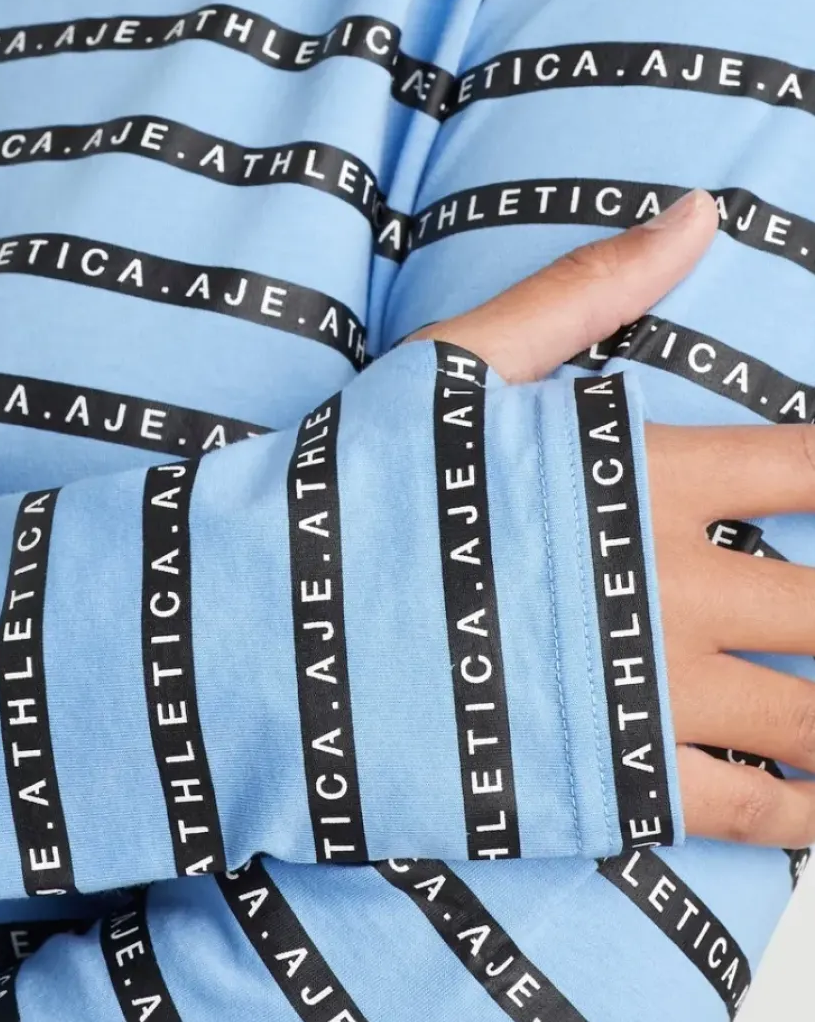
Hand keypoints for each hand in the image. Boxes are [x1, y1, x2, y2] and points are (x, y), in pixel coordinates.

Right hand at [406, 187, 814, 849]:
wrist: (261, 620)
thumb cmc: (352, 485)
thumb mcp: (460, 363)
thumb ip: (589, 289)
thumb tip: (703, 210)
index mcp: (637, 472)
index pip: (803, 466)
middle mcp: (663, 582)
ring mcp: (644, 692)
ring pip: (811, 714)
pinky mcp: (612, 780)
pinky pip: (749, 811)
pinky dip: (805, 811)